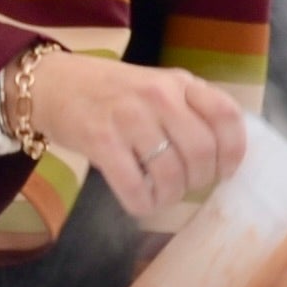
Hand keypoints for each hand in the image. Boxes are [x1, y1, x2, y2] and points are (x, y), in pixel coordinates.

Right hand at [33, 54, 255, 224]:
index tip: (225, 170)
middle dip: (200, 180)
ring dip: (171, 195)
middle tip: (186, 184)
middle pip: (202, 151)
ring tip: (162, 195)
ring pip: (171, 173)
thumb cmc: (111, 92)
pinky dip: (143, 204)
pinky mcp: (101, 140)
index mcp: (179, 82)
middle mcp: (158, 96)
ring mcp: (129, 116)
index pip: (226, 115)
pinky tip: (140, 201)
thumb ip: (189, 109)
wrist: (52, 84)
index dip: (233, 151)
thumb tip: (223, 154)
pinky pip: (135, 186)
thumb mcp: (157, 87)